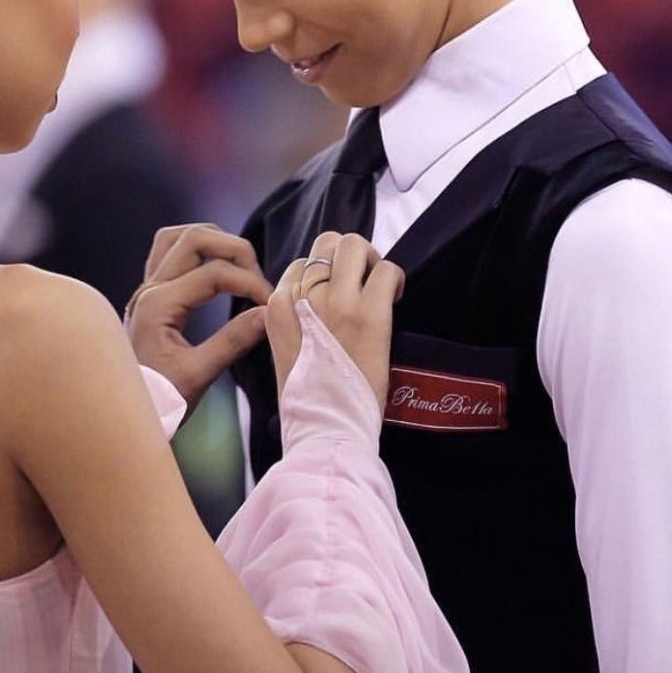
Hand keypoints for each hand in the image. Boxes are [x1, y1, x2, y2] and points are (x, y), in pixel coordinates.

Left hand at [125, 223, 273, 413]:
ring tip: (240, 266)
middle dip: (234, 250)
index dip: (249, 282)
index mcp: (158, 305)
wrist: (122, 414)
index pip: (214, 272)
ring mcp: (145, 288)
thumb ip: (232, 341)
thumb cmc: (158, 400)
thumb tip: (268, 313)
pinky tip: (214, 266)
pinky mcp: (149, 294)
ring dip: (212, 241)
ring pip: (177, 237)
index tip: (272, 304)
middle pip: (194, 238)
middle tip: (258, 280)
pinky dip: (195, 250)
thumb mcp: (197, 376)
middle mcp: (148, 288)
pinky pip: (168, 252)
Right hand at [265, 231, 403, 407]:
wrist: (325, 430)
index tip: (337, 295)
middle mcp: (303, 296)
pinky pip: (387, 270)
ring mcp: (335, 301)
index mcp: (277, 307)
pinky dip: (394, 279)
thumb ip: (295, 321)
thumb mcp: (284, 351)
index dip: (323, 275)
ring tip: (379, 287)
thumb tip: (319, 306)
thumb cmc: (308, 402)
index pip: (300, 264)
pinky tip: (393, 300)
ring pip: (354, 245)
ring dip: (371, 261)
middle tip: (363, 281)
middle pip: (326, 242)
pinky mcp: (369, 313)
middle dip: (347, 256)